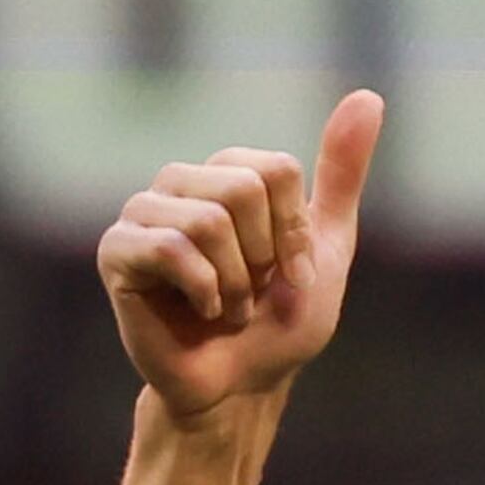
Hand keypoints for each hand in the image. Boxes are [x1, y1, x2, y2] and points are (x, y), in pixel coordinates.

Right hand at [99, 90, 385, 420]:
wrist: (240, 388)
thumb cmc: (278, 325)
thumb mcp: (327, 247)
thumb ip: (341, 175)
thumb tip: (368, 97)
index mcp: (227, 173)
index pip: (275, 170)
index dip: (294, 233)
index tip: (292, 275)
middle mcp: (181, 183)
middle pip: (242, 188)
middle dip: (263, 258)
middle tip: (251, 294)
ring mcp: (143, 214)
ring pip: (208, 219)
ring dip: (235, 284)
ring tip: (226, 309)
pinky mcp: (116, 251)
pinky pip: (172, 250)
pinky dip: (205, 292)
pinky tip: (200, 313)